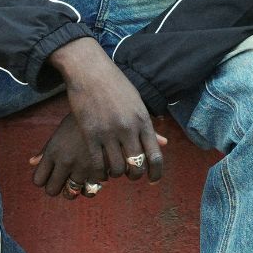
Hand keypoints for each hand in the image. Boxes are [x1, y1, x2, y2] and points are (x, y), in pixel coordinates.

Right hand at [32, 38, 167, 193]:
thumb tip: (162, 142)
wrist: (90, 71)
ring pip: (117, 168)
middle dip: (134, 176)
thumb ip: (147, 125)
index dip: (156, 173)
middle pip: (137, 166)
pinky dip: (98, 173)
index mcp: (143, 121)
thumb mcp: (137, 103)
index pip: (155, 156)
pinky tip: (97, 172)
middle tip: (129, 175)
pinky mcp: (90, 134)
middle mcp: (128, 129)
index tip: (153, 180)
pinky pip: (97, 163)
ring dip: (116, 174)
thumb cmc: (115, 85)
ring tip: (112, 171)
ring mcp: (109, 132)